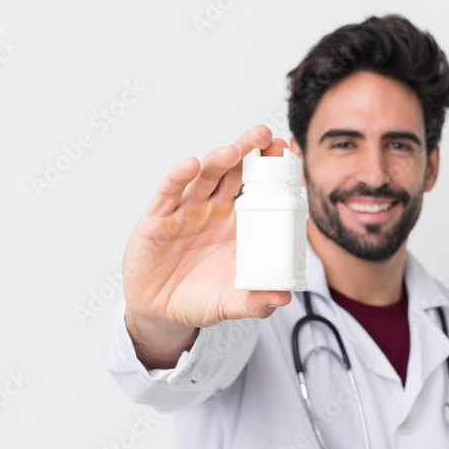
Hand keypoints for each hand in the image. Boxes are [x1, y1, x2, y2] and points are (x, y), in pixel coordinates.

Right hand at [121, 125, 293, 362]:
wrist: (160, 312)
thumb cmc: (199, 299)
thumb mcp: (231, 304)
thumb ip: (256, 302)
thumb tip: (282, 298)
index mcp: (239, 225)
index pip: (259, 191)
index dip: (273, 172)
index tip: (290, 155)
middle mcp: (215, 211)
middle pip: (235, 173)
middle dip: (250, 151)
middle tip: (267, 137)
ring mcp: (187, 211)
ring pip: (205, 176)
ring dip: (219, 159)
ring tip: (234, 150)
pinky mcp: (159, 218)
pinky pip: (169, 192)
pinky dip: (179, 177)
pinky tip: (190, 165)